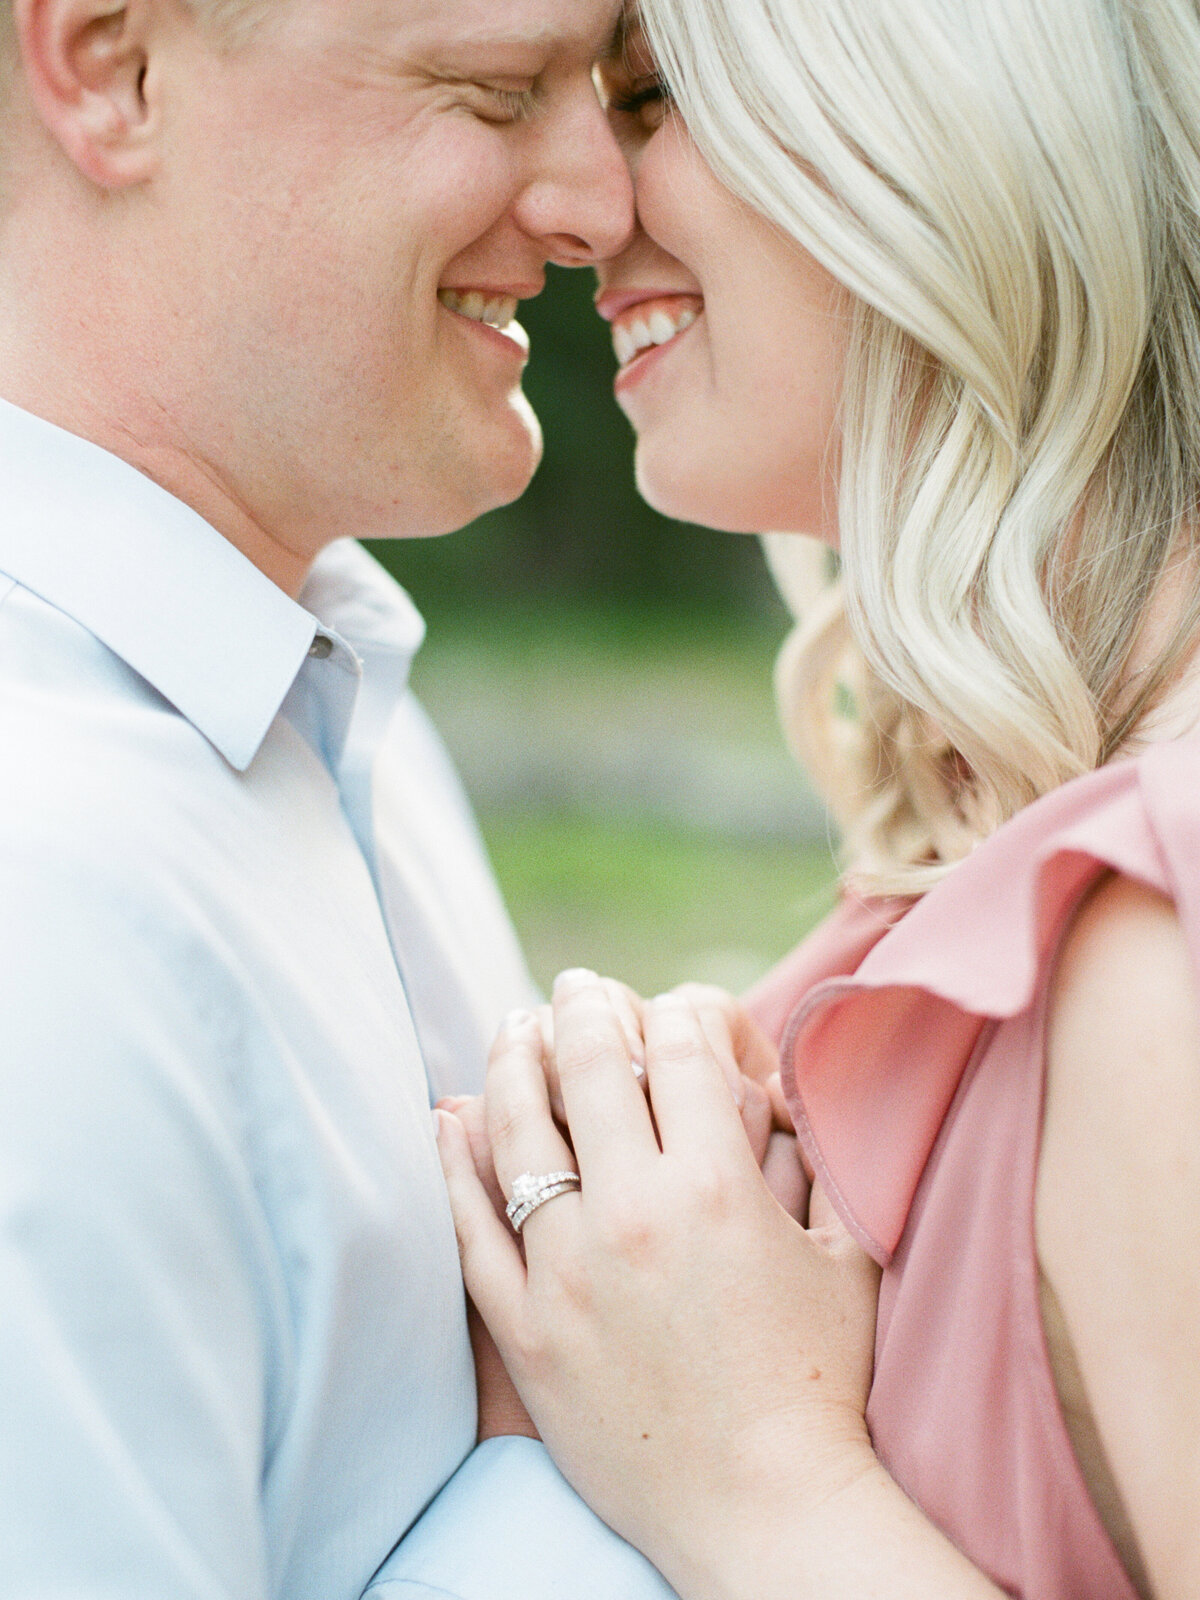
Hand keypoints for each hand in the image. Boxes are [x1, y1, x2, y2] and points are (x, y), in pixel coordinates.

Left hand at [435, 973, 880, 1596]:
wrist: (762, 1510)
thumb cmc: (817, 1381)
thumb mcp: (845, 1256)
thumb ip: (818, 1162)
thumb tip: (782, 1090)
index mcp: (716, 1187)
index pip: (679, 1048)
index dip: (675, 1009)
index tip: (669, 1009)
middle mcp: (633, 1214)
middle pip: (590, 1067)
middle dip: (584, 1008)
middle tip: (576, 987)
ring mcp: (567, 1271)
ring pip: (519, 1130)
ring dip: (513, 1061)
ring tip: (514, 1025)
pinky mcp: (524, 1330)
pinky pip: (471, 1229)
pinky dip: (454, 1165)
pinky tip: (449, 1119)